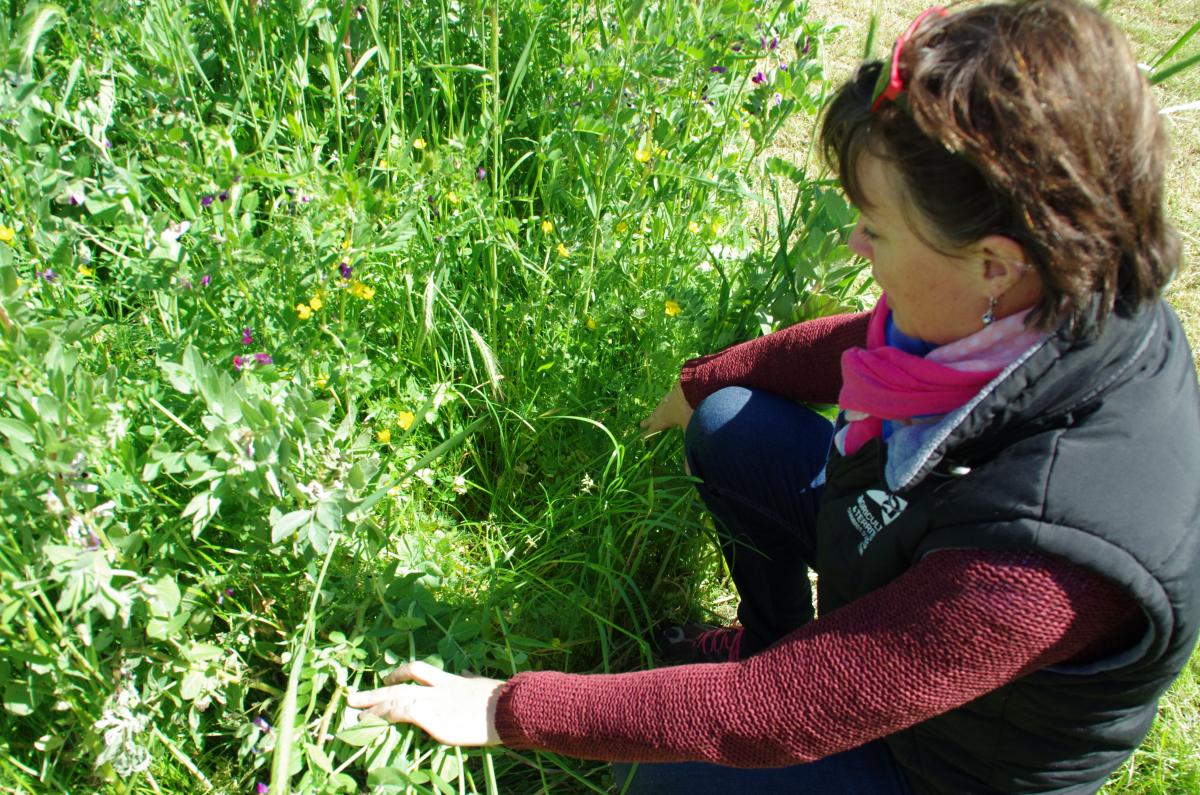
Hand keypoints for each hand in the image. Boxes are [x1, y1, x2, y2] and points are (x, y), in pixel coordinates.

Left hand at [346, 661, 504, 746]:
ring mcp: (432, 702)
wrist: (505, 708)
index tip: (388, 678)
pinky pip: (400, 713)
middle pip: (399, 685)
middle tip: (353, 697)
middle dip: (376, 691)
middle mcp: (436, 688)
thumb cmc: (500, 701)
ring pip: (395, 699)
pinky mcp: (430, 716)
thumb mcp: (483, 685)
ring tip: (355, 716)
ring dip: (373, 707)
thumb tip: (469, 675)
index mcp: (450, 680)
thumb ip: (472, 680)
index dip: (400, 673)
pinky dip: (385, 716)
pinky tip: (373, 723)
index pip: (419, 670)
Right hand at [640, 381, 693, 435]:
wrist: (691, 388)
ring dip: (655, 413)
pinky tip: (666, 402)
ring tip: (654, 415)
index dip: (648, 435)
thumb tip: (690, 457)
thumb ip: (689, 438)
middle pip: (652, 418)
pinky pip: (665, 401)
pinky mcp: (672, 393)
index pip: (653, 430)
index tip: (642, 438)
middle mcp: (661, 411)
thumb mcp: (689, 426)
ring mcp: (666, 401)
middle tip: (641, 425)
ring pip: (658, 408)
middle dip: (647, 422)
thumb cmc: (688, 410)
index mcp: (662, 421)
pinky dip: (664, 404)